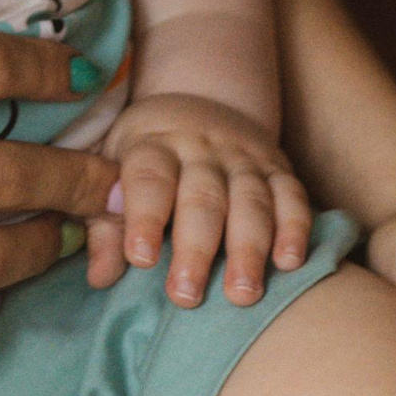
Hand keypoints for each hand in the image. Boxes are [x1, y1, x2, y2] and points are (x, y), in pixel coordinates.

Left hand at [82, 93, 311, 308]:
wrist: (201, 99)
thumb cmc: (149, 154)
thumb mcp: (115, 170)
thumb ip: (106, 222)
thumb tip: (100, 277)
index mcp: (153, 145)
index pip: (149, 179)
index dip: (144, 217)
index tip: (141, 258)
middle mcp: (201, 148)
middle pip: (202, 198)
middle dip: (196, 249)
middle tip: (186, 295)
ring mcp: (243, 157)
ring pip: (250, 201)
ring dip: (248, 249)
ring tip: (243, 293)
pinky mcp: (278, 168)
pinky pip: (292, 196)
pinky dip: (295, 228)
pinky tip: (291, 262)